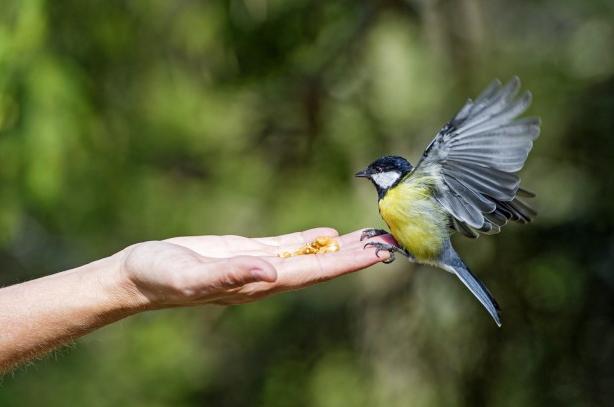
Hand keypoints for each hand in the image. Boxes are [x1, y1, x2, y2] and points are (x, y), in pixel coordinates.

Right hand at [113, 228, 392, 307]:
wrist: (140, 274)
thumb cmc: (160, 278)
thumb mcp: (190, 275)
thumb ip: (230, 274)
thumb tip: (271, 270)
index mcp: (258, 284)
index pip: (313, 273)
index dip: (346, 264)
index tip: (377, 254)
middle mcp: (266, 276)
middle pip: (321, 266)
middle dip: (356, 256)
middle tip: (391, 243)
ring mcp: (258, 264)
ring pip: (310, 255)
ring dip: (341, 248)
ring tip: (371, 238)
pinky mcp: (247, 251)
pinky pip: (288, 245)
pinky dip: (311, 240)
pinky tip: (329, 234)